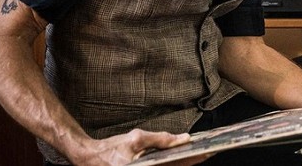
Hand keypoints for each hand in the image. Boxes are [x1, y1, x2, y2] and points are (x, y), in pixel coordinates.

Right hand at [75, 129, 208, 165]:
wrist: (91, 159)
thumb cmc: (112, 148)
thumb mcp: (137, 138)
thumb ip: (161, 139)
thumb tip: (184, 138)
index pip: (178, 164)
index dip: (196, 158)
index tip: (209, 151)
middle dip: (193, 160)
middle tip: (210, 150)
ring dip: (185, 162)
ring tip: (200, 152)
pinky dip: (175, 164)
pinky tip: (183, 156)